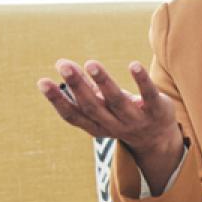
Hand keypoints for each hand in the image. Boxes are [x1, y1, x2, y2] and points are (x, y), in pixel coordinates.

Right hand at [38, 58, 183, 191]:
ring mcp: (136, 120)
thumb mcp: (103, 107)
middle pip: (93, 107)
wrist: (159, 138)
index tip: (42, 81)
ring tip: (91, 63)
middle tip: (64, 66)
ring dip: (104, 82)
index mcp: (96, 126)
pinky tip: (133, 64)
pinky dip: (141, 81)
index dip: (57, 100)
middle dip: (78, 87)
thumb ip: (86, 88)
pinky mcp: (157, 111)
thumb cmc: (123, 116)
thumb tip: (63, 64)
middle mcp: (115, 126)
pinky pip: (149, 95)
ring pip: (117, 101)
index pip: (73, 115)